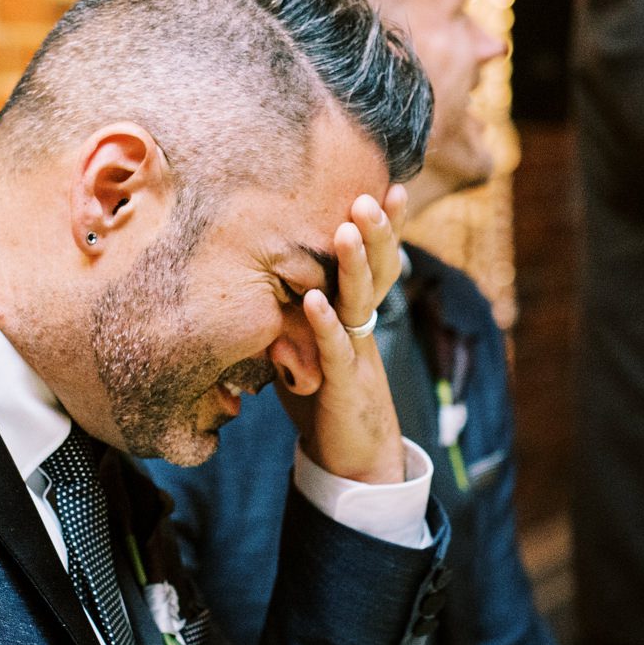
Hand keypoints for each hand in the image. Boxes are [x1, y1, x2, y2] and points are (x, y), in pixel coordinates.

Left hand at [277, 185, 410, 483]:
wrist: (354, 460)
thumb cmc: (326, 396)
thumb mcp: (307, 345)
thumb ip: (293, 311)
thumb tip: (256, 274)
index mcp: (356, 314)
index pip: (374, 260)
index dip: (383, 227)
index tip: (387, 184)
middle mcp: (362, 328)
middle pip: (377, 272)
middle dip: (377, 233)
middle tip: (373, 195)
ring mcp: (356, 355)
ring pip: (360, 303)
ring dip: (355, 266)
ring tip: (348, 229)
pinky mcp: (342, 386)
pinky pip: (335, 351)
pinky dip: (326, 325)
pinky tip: (317, 301)